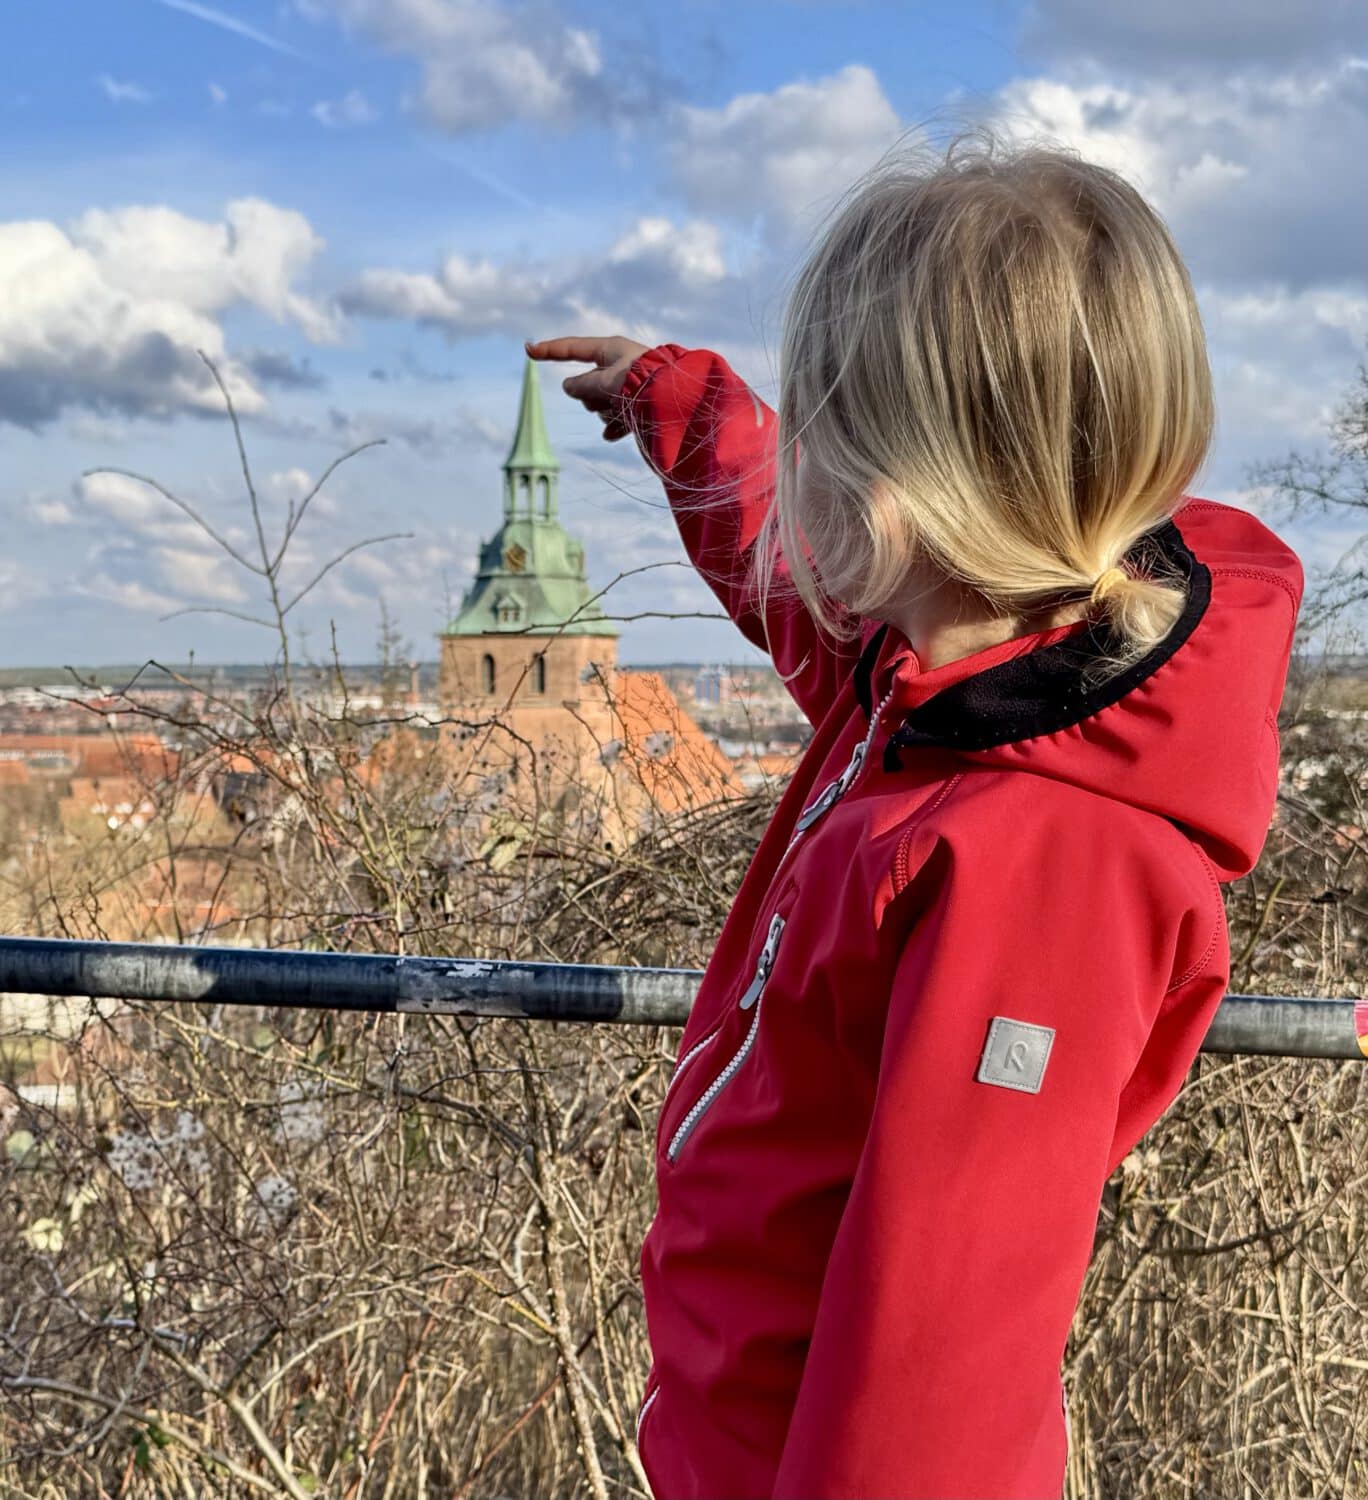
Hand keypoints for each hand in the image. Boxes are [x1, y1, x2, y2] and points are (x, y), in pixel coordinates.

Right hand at [524, 334, 649, 440]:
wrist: (676, 403)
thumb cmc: (642, 384)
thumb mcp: (606, 382)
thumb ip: (583, 385)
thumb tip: (569, 386)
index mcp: (611, 350)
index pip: (573, 348)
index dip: (550, 350)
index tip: (528, 349)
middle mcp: (618, 366)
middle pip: (587, 384)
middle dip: (591, 396)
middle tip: (607, 399)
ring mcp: (627, 387)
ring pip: (600, 403)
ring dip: (605, 411)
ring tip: (623, 413)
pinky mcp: (637, 406)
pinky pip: (616, 418)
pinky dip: (614, 425)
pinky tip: (613, 434)